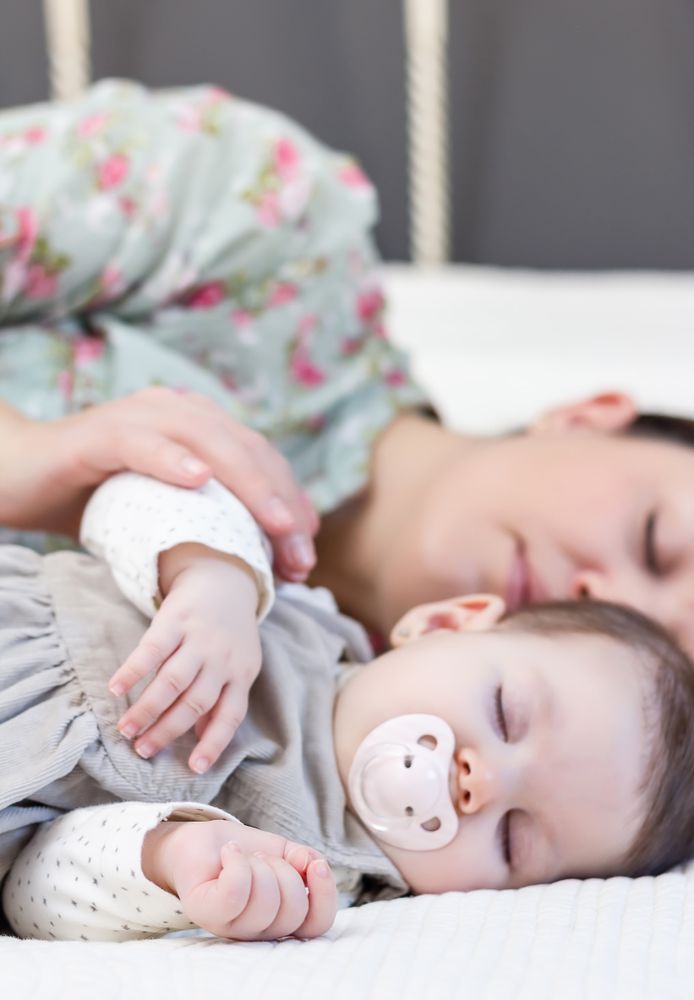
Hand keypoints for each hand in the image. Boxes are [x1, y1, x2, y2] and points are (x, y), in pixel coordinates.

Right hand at [0, 389, 317, 579]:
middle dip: (282, 504)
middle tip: (301, 558)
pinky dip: (171, 459)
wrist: (19, 478)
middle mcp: (177, 411)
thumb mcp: (164, 515)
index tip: (307, 554)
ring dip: (248, 484)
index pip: (262, 460)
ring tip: (277, 524)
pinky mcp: (99, 433)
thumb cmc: (95, 502)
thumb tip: (267, 564)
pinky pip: (141, 443)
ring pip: (208, 441)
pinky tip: (198, 481)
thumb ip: (210, 524)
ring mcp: (139, 417)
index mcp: (200, 428)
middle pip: (247, 450)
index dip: (292, 503)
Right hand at [112, 545, 260, 771]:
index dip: (214, 743)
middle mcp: (222, 659)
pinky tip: (115, 688)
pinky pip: (152, 649)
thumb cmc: (228, 634)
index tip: (195, 767)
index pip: (231, 715)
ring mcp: (199, 638)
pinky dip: (133, 670)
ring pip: (172, 680)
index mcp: (241, 674)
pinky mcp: (176, 619)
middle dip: (167, 730)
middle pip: (195, 702)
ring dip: (147, 708)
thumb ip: (222, 700)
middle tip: (142, 750)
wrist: (223, 579)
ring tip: (125, 729)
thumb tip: (202, 743)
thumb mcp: (238, 664)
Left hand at [142, 819, 337, 940]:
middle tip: (264, 859)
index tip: (316, 865)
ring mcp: (231, 926)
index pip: (317, 925)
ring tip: (245, 857)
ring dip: (259, 865)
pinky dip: (237, 861)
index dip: (325, 896)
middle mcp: (258, 931)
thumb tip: (313, 865)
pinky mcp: (207, 912)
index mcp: (281, 920)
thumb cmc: (244, 852)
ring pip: (265, 901)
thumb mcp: (283, 852)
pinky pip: (235, 892)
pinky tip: (231, 852)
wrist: (201, 841)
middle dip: (285, 871)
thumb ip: (305, 860)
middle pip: (294, 910)